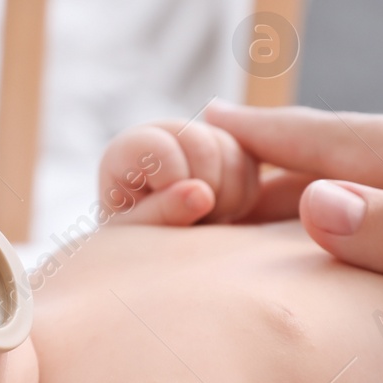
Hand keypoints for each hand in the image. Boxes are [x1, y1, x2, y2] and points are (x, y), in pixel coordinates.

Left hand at [97, 120, 260, 225]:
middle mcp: (166, 133)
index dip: (174, 184)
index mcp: (130, 147)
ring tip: (204, 220)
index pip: (162, 149)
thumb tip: (202, 193)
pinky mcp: (231, 150)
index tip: (170, 212)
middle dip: (205, 192)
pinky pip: (252, 165)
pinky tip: (222, 214)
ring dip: (227, 197)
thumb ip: (163, 212)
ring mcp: (201, 137)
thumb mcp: (138, 234)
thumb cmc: (136, 241)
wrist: (156, 250)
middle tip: (192, 221)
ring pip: (234, 153)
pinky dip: (245, 196)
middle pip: (204, 146)